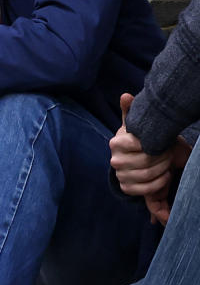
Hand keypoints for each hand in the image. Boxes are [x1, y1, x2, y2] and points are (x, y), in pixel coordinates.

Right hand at [110, 92, 190, 225]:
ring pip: (147, 175)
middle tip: (169, 152)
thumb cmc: (138, 139)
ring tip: (168, 162)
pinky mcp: (126, 188)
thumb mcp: (135, 124)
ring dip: (163, 169)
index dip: (154, 144)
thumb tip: (125, 96)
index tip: (161, 141)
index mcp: (116, 142)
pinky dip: (159, 183)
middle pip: (145, 161)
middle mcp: (115, 160)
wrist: (136, 159)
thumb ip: (129, 110)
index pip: (138, 144)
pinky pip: (146, 189)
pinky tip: (165, 175)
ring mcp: (120, 175)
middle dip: (162, 157)